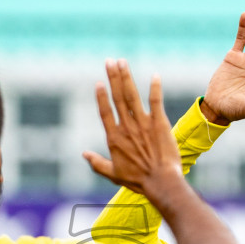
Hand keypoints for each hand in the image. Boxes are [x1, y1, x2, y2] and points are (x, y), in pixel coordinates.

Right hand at [83, 60, 182, 194]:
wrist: (161, 182)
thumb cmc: (138, 180)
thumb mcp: (113, 174)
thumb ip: (97, 163)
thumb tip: (83, 154)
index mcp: (114, 138)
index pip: (105, 112)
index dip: (101, 96)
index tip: (98, 82)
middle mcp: (127, 127)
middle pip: (117, 97)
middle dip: (113, 77)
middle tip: (109, 61)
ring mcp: (143, 123)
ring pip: (132, 95)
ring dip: (127, 77)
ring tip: (122, 62)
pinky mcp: (159, 123)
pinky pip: (156, 102)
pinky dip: (155, 88)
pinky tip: (155, 75)